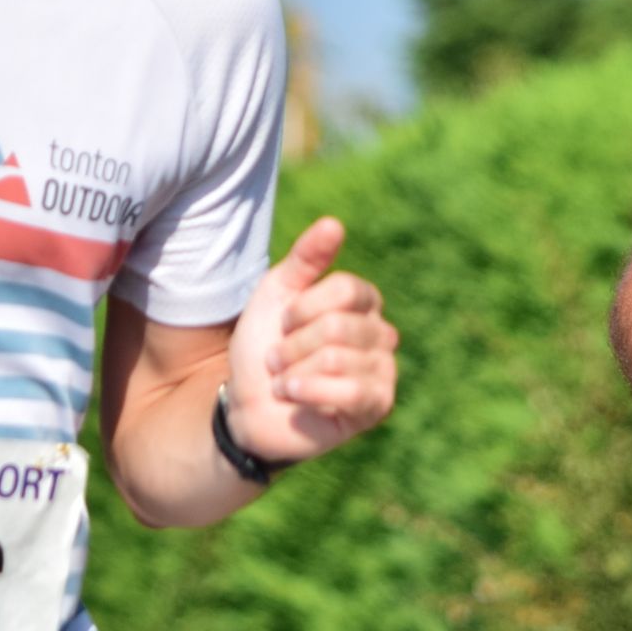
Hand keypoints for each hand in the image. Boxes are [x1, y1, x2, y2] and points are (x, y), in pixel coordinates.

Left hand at [222, 217, 399, 466]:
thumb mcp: (277, 293)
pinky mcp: (376, 407)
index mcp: (361, 303)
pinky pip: (351, 392)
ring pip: (338, 359)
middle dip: (294, 344)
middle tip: (278, 358)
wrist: (248, 403)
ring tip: (285, 380)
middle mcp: (381, 334)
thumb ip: (305, 259)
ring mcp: (383, 372)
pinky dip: (308, 392)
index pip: (348, 288)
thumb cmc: (265, 345)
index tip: (283, 322)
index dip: (304, 307)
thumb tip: (334, 223)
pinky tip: (293, 395)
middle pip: (339, 326)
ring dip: (295, 370)